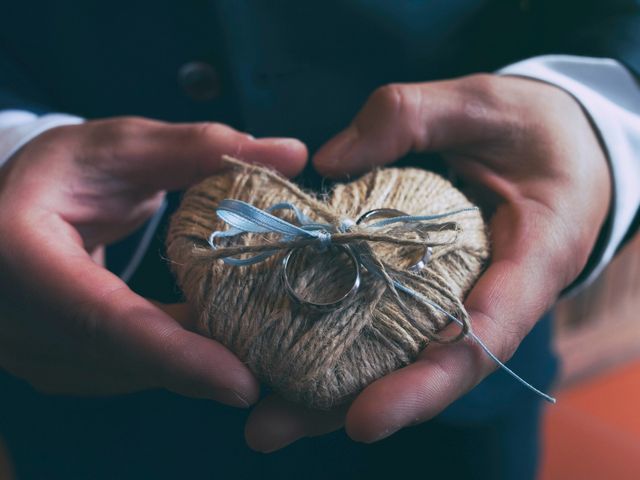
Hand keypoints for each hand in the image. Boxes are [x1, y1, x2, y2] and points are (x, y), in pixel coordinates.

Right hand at [0, 116, 306, 404]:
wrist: (8, 214)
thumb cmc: (60, 173)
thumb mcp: (122, 148)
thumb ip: (201, 149)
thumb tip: (291, 154)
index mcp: (18, 258)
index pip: (105, 320)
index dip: (176, 356)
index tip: (244, 383)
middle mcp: (17, 323)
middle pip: (126, 360)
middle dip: (207, 367)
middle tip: (280, 360)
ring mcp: (35, 354)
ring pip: (132, 375)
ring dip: (198, 366)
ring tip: (261, 345)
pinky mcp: (62, 364)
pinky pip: (130, 372)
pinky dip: (179, 360)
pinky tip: (221, 338)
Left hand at [244, 74, 610, 449]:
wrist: (557, 151)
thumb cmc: (535, 129)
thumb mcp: (486, 103)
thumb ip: (414, 116)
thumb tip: (329, 161)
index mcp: (532, 260)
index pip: (483, 336)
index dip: (426, 382)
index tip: (363, 419)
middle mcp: (492, 298)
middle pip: (423, 369)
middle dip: (350, 405)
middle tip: (268, 429)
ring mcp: (456, 299)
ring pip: (397, 358)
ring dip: (329, 393)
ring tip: (261, 416)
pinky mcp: (426, 288)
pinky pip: (386, 326)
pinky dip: (337, 345)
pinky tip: (280, 355)